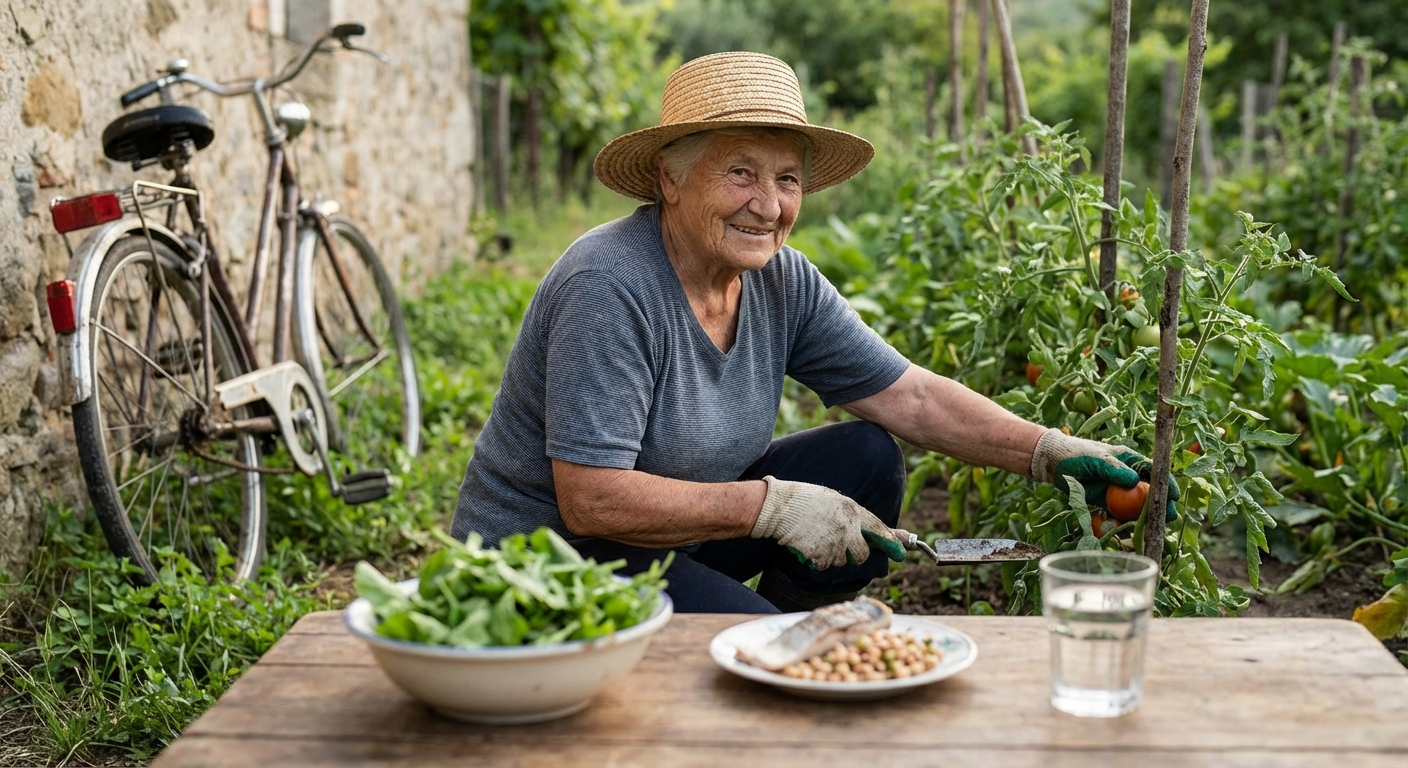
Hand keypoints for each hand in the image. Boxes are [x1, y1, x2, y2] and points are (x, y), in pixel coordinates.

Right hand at [750, 476, 906, 568]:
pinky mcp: (820, 556)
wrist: (776, 508)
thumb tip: (869, 531)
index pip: (878, 529)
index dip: (891, 542)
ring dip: (832, 555)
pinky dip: (816, 559)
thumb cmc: (802, 501)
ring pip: (842, 561)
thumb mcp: (832, 500)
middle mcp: (847, 528)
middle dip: (854, 554)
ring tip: (815, 537)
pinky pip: (824, 565)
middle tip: (838, 545)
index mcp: (851, 510)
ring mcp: (834, 544)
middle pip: (862, 554)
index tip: (902, 552)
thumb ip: (851, 515)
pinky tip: (806, 544)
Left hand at [1030, 428, 1179, 521]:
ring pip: (1137, 507)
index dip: (1166, 484)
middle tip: (1168, 518)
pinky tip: (1127, 531)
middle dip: (1160, 506)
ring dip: (1144, 518)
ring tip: (1152, 529)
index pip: (1154, 472)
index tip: (1174, 496)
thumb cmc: (1077, 455)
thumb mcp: (1097, 459)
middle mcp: (1128, 477)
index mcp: (1130, 461)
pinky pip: (1119, 516)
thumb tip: (1135, 481)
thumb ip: (1114, 469)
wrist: (1053, 464)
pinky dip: (1123, 523)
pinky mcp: (1106, 503)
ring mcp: (1118, 492)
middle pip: (1150, 493)